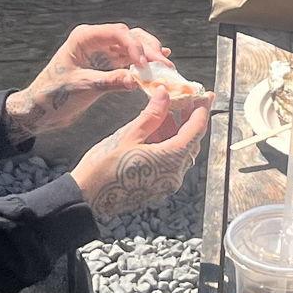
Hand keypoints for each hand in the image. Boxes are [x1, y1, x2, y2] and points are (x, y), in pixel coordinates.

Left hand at [8, 23, 169, 138]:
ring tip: (165, 67)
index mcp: (84, 38)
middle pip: (130, 37)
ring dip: (150, 55)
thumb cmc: (53, 96)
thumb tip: (136, 79)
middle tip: (165, 65)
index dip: (135, 47)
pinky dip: (144, 62)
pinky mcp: (106, 64)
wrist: (40, 109)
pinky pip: (129, 59)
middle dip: (149, 49)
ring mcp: (102, 51)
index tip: (145, 66)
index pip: (118, 33)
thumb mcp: (82, 87)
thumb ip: (109, 81)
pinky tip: (159, 64)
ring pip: (133, 46)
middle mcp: (95, 40)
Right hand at [72, 90, 211, 219]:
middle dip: (189, 120)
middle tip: (184, 100)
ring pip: (181, 153)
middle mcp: (174, 175)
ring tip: (164, 112)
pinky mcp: (157, 188)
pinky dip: (168, 146)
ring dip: (176, 132)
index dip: (202, 111)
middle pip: (191, 142)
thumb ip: (152, 115)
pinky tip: (155, 132)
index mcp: (170, 160)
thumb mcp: (128, 136)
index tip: (206, 96)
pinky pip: (171, 163)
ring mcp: (166, 184)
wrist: (86, 197)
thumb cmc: (103, 166)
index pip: (195, 131)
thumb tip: (165, 94)